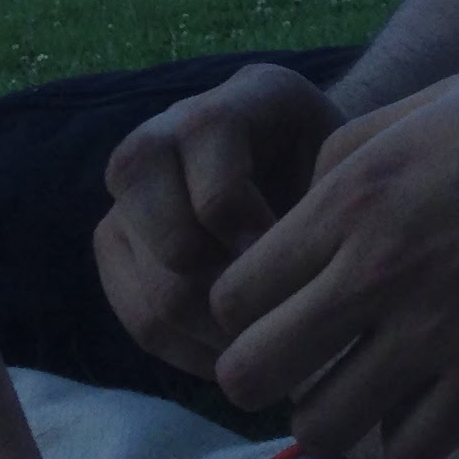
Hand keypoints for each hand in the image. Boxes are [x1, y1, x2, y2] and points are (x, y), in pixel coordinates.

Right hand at [96, 62, 343, 374]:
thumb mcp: (346, 161)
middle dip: (236, 302)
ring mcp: (129, 192)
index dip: (259, 248)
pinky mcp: (113, 241)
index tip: (304, 273)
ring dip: (214, 338)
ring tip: (266, 347)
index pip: (221, 197)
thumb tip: (293, 284)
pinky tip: (236, 356)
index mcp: (235, 103)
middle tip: (283, 323)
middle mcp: (163, 135)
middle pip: (177, 252)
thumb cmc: (335, 162)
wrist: (301, 156)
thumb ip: (325, 204)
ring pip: (153, 297)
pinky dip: (189, 353)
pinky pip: (137, 322)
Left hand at [207, 40, 458, 458]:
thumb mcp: (427, 104)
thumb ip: (345, 159)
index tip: (280, 309)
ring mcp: (440, 326)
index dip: (244, 313)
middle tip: (309, 360)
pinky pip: (413, 448)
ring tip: (369, 385)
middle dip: (266, 376)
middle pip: (253, 374)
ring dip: (336, 413)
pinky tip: (429, 401)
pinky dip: (408, 436)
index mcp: (354, 196)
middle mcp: (380, 268)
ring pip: (324, 426)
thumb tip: (301, 218)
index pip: (233, 297)